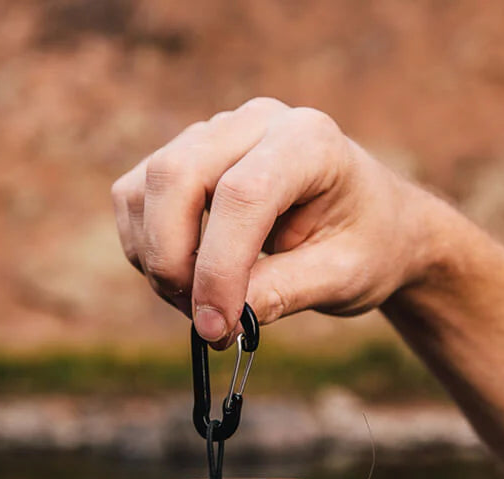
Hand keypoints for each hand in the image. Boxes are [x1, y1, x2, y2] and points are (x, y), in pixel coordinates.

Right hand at [112, 97, 437, 346]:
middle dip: (173, 262)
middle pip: (176, 176)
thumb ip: (284, 293)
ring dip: (157, 260)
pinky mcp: (183, 158)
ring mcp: (213, 135)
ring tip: (203, 305)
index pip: (243, 193)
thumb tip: (220, 319)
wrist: (369, 223)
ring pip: (145, 189)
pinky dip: (145, 249)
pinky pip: (134, 198)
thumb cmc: (364, 245)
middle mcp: (256, 123)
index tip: (217, 329)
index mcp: (309, 141)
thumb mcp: (342, 278)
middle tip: (205, 322)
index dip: (219, 268)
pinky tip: (187, 280)